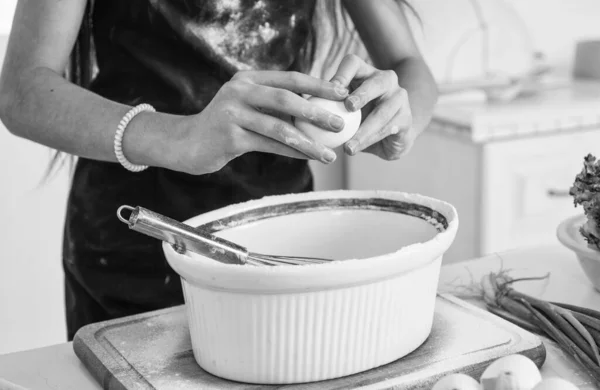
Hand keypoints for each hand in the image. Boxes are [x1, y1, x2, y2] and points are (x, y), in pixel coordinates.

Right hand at [171, 70, 349, 174]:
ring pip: (279, 128)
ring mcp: (232, 113)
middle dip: (317, 111)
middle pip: (286, 98)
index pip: (290, 78)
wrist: (188, 144)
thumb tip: (319, 109)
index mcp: (248, 79)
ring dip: (308, 142)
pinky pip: (268, 146)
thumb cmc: (226, 126)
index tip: (343, 93)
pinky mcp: (229, 137)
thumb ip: (275, 105)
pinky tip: (308, 158)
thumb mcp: (248, 107)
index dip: (318, 85)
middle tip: (340, 123)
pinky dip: (291, 153)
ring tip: (330, 153)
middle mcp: (239, 91)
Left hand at [330, 55, 413, 159]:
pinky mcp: (406, 118)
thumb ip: (327, 105)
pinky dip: (371, 140)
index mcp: (366, 73)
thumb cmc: (360, 118)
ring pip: (383, 111)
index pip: (353, 63)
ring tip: (348, 145)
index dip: (343, 73)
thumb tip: (298, 109)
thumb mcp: (342, 109)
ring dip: (365, 129)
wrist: (394, 133)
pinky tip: (357, 148)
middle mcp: (386, 80)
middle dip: (363, 93)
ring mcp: (400, 98)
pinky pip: (389, 128)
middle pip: (376, 82)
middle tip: (348, 106)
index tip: (332, 89)